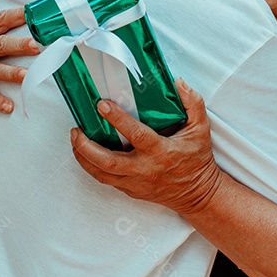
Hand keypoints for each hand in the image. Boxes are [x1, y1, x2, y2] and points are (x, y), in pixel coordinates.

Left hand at [70, 78, 222, 215]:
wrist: (197, 194)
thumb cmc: (197, 159)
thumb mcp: (201, 128)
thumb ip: (193, 103)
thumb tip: (178, 82)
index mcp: (162, 151)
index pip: (136, 135)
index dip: (118, 119)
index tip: (102, 105)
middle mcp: (146, 169)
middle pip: (108, 161)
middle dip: (87, 146)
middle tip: (76, 130)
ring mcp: (136, 182)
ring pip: (101, 174)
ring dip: (83, 157)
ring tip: (75, 140)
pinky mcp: (130, 190)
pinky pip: (105, 179)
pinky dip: (92, 166)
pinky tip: (85, 153)